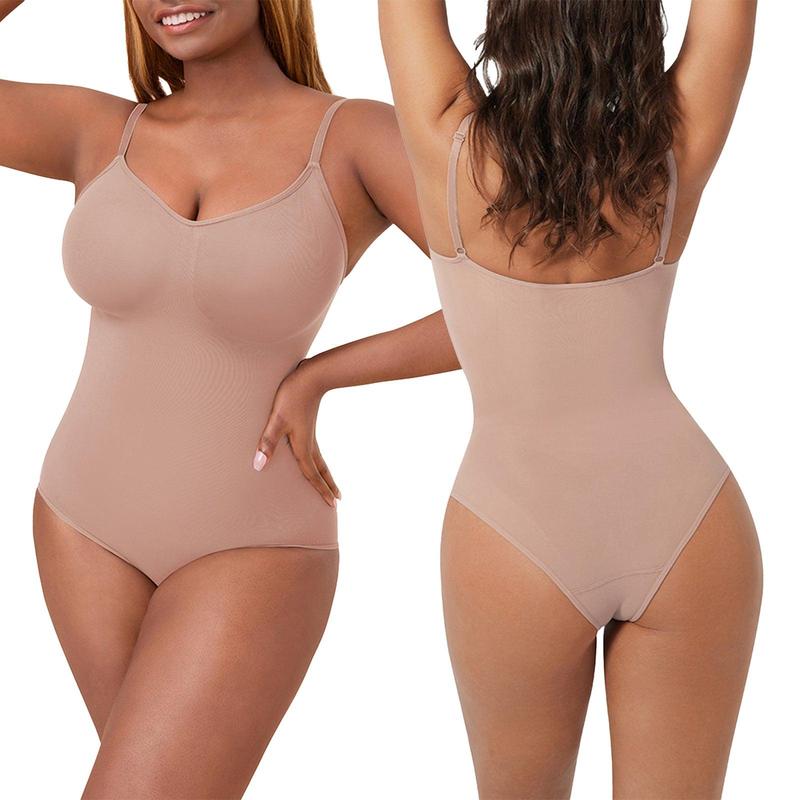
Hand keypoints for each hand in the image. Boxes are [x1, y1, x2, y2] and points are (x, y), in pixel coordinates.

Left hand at [253, 359, 340, 507]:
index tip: (332, 504)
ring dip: (326, 473)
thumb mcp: (276, 419)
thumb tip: (258, 465)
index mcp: (303, 446)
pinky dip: (318, 460)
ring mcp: (310, 434)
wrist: (311, 376)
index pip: (312, 474)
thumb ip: (268, 442)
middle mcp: (309, 442)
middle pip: (321, 469)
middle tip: (337, 499)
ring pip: (320, 460)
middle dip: (328, 485)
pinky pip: (315, 450)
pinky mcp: (307, 425)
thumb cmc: (292, 396)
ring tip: (331, 483)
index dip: (321, 490)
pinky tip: (313, 456)